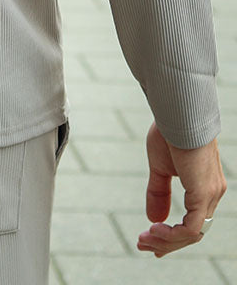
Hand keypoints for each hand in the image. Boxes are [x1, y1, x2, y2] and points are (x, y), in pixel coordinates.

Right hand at [137, 122, 226, 255]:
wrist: (177, 112)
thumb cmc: (169, 131)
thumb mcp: (160, 167)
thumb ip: (159, 192)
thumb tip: (153, 218)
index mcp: (205, 186)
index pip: (193, 220)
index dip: (172, 234)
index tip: (150, 238)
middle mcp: (213, 193)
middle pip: (193, 232)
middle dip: (166, 242)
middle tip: (142, 244)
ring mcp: (210, 194)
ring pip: (193, 233)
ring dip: (166, 241)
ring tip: (144, 238)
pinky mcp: (203, 193)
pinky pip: (192, 227)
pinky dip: (172, 234)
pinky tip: (154, 230)